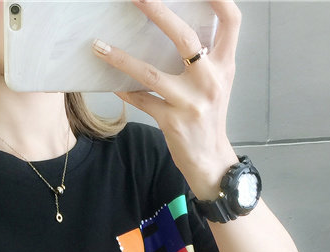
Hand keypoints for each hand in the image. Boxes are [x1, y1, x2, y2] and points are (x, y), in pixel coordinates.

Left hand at [92, 0, 241, 199]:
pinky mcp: (172, 122)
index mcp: (225, 65)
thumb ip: (205, 56)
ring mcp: (190, 102)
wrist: (210, 159)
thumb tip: (174, 26)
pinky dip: (125, 90)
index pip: (231, 20)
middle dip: (157, 11)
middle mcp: (211, 80)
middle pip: (184, 37)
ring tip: (99, 45)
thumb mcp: (217, 82)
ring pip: (151, 72)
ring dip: (121, 58)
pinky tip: (110, 81)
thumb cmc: (209, 116)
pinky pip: (141, 100)